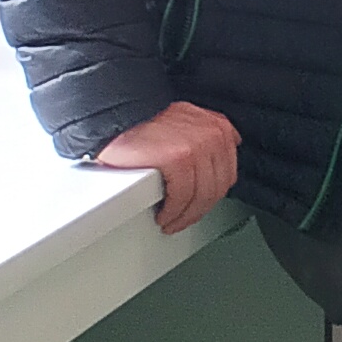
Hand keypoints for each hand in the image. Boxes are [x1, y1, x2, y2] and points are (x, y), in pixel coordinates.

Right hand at [92, 101, 238, 233]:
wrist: (115, 121)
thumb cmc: (145, 128)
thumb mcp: (186, 127)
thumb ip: (206, 143)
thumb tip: (217, 167)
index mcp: (219, 127)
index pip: (227, 174)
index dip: (211, 197)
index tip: (198, 207)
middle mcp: (213, 134)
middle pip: (217, 186)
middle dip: (199, 210)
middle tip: (182, 220)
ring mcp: (198, 145)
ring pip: (202, 194)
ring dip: (185, 215)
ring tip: (171, 220)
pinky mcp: (179, 157)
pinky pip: (182, 195)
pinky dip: (173, 211)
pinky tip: (164, 214)